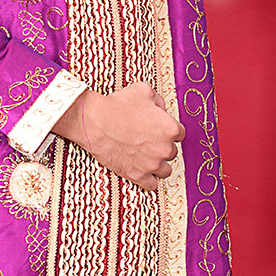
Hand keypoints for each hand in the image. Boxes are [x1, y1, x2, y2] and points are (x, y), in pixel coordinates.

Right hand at [53, 82, 184, 190]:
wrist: (95, 121)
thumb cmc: (118, 105)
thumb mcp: (144, 90)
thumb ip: (158, 101)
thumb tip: (161, 110)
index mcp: (170, 128)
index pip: (180, 134)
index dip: (168, 130)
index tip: (158, 130)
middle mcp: (165, 149)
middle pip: (172, 152)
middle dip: (162, 147)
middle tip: (148, 141)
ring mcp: (151, 164)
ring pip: (165, 171)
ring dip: (158, 164)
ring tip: (147, 158)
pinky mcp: (137, 175)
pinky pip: (152, 185)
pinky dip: (149, 180)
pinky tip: (143, 172)